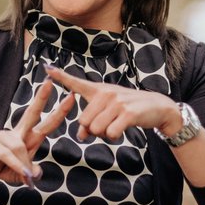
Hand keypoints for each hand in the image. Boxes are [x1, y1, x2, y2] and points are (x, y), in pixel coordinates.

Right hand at [0, 78, 75, 187]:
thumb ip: (32, 172)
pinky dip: (17, 165)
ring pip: (20, 147)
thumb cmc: (4, 168)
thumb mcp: (23, 174)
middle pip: (31, 113)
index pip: (47, 122)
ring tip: (27, 176)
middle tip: (50, 83)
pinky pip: (9, 155)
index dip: (59, 111)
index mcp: (29, 137)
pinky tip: (24, 173)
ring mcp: (4, 137)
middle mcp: (18, 133)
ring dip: (24, 164)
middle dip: (41, 98)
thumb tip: (37, 173)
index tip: (71, 97)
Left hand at [44, 65, 181, 140]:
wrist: (157, 107)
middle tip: (106, 125)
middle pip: (84, 121)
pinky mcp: (128, 113)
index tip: (47, 68)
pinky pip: (111, 133)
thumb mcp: (108, 112)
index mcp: (98, 90)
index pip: (76, 83)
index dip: (61, 76)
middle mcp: (106, 93)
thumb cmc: (128, 110)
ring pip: (96, 129)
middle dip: (92, 130)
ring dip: (104, 135)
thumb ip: (91, 121)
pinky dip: (114, 137)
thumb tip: (80, 135)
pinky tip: (122, 130)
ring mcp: (117, 102)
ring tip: (115, 126)